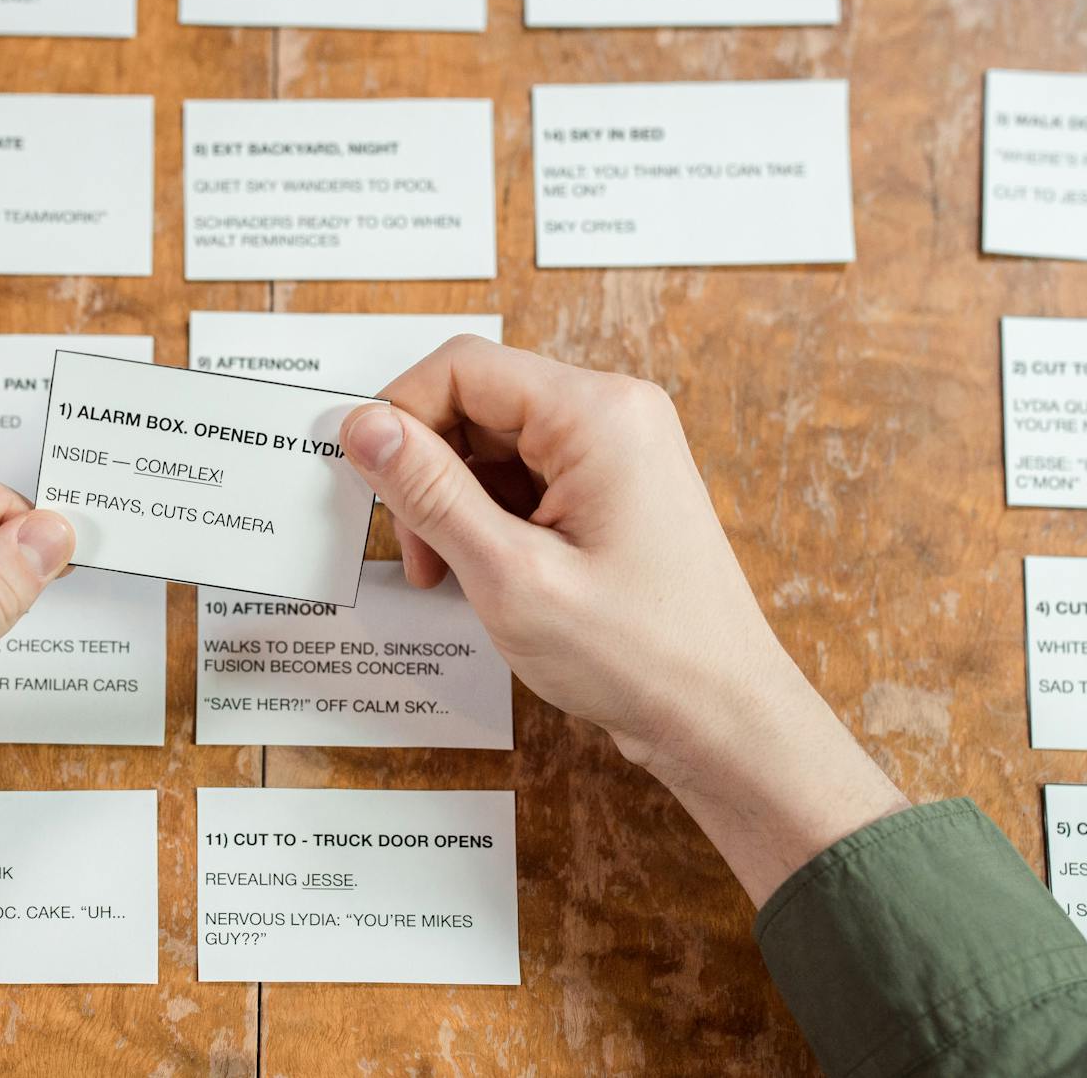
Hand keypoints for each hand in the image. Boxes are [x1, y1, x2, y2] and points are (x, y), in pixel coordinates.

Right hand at [338, 337, 904, 904]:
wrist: (723, 719)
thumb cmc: (640, 655)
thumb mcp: (510, 575)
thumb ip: (430, 493)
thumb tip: (363, 428)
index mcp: (597, 414)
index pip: (463, 368)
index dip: (400, 416)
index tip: (368, 482)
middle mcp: (612, 414)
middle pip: (477, 401)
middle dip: (428, 470)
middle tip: (418, 553)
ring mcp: (617, 451)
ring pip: (495, 443)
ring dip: (454, 501)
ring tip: (452, 575)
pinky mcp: (613, 488)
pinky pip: (526, 476)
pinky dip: (489, 518)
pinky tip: (488, 575)